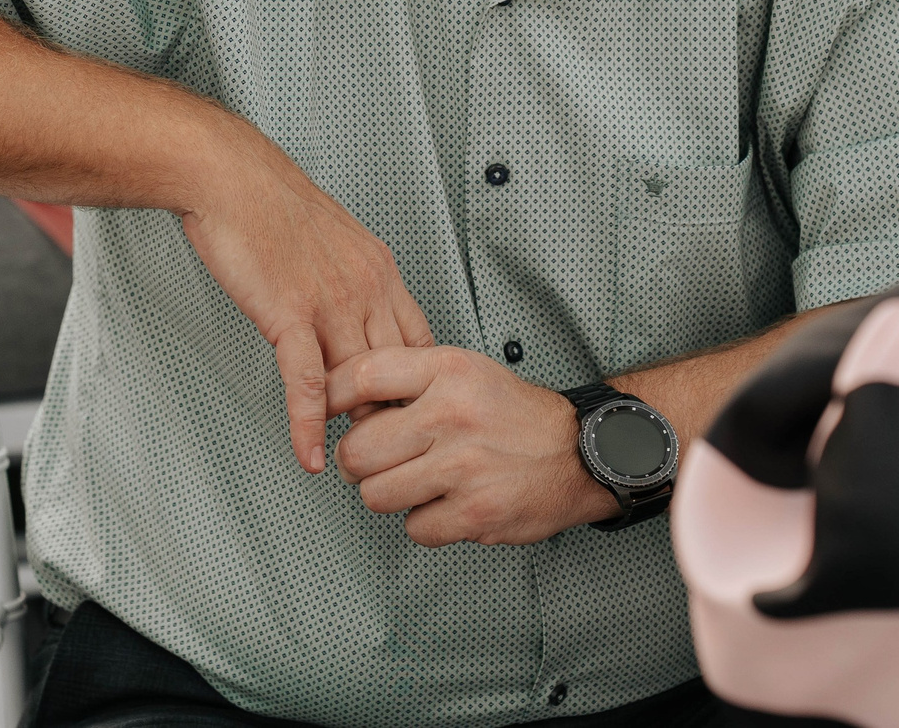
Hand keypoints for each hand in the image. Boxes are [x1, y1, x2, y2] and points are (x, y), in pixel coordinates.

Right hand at [178, 150, 433, 473]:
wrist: (230, 176)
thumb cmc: (270, 203)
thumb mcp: (332, 239)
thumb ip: (349, 281)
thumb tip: (350, 317)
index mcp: (380, 270)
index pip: (420, 343)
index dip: (419, 386)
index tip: (413, 415)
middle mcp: (366, 288)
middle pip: (398, 372)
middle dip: (394, 416)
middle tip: (390, 453)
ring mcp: (331, 303)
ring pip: (357, 384)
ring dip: (355, 430)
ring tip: (354, 465)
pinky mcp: (289, 315)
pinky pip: (306, 383)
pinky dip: (309, 425)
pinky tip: (308, 453)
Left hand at [329, 346, 616, 545]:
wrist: (578, 451)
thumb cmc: (513, 413)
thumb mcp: (462, 370)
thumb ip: (408, 378)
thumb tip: (343, 398)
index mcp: (446, 371)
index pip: (361, 376)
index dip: (329, 397)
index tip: (321, 410)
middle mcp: (452, 415)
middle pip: (356, 450)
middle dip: (357, 462)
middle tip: (374, 461)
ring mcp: (462, 467)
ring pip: (376, 495)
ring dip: (388, 494)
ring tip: (414, 482)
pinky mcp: (474, 513)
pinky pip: (414, 528)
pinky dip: (424, 522)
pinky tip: (445, 503)